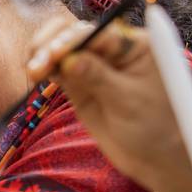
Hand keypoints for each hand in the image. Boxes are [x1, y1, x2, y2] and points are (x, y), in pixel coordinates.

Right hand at [26, 14, 191, 191]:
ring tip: (34, 72)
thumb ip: (99, 78)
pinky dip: (44, 69)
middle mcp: (113, 51)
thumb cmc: (156, 126)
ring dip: (43, 56)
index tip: (55, 53)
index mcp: (135, 46)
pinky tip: (36, 75)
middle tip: (38, 65)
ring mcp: (94, 67)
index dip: (73, 39)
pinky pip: (57, 70)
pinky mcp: (79, 85)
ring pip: (61, 50)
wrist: (157, 157)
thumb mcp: (129, 101)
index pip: (98, 33)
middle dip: (53, 44)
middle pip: (75, 35)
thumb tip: (69, 59)